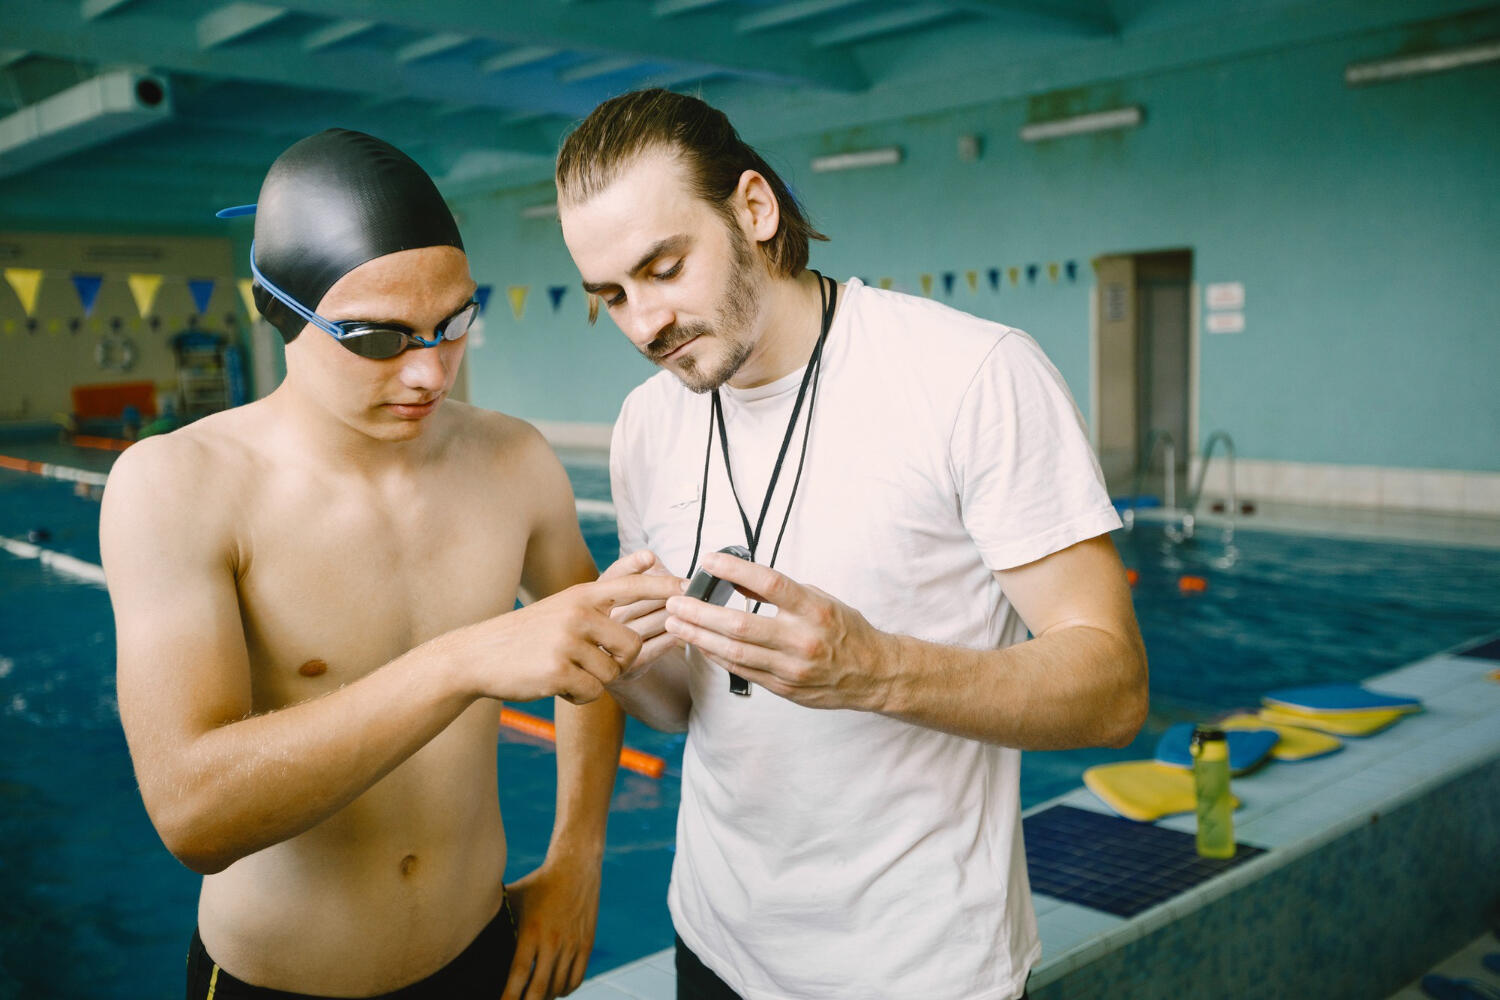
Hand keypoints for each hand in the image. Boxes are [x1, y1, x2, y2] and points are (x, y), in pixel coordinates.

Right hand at [453, 572, 685, 704]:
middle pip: (632, 645)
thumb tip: (647, 560)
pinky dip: (579, 696)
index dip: (662, 588)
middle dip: (620, 662)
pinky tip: (557, 686)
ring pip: (611, 673)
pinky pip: (592, 692)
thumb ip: (599, 597)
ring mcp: (567, 643)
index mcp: (580, 595)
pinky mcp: (558, 672)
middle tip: (596, 665)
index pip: (631, 586)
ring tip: (566, 672)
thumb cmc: (527, 635)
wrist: (478, 657)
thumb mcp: (561, 606)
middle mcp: (577, 614)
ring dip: (594, 681)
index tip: (689, 588)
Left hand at [502, 858, 600, 999]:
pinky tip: (553, 990)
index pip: (518, 975)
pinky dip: (564, 990)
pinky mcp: (586, 945)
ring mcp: (572, 945)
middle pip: (539, 988)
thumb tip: (470, 930)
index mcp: (531, 932)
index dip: (508, 997)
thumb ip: (497, 919)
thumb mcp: (513, 899)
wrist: (575, 868)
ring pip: (558, 987)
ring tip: (533, 997)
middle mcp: (553, 942)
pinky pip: (576, 979)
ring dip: (545, 997)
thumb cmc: (537, 884)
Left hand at [663, 551, 895, 710]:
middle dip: (701, 612)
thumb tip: (739, 578)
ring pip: (735, 652)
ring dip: (699, 635)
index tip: (708, 560)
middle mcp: (802, 640)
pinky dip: (716, 655)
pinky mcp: (783, 688)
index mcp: (814, 610)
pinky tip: (699, 642)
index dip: (735, 571)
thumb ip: (780, 592)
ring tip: (675, 622)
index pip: (769, 584)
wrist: (873, 674)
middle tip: (675, 600)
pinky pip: (742, 670)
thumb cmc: (844, 630)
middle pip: (741, 624)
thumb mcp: (820, 599)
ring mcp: (791, 668)